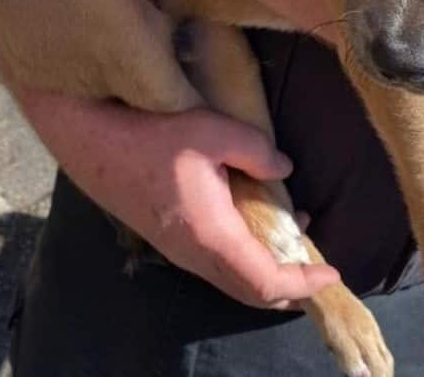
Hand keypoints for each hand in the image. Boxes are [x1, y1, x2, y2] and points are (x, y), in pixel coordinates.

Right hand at [22, 91, 339, 308]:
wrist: (92, 140)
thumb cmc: (152, 134)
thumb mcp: (215, 131)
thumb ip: (259, 152)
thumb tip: (285, 171)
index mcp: (212, 236)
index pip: (266, 281)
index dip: (303, 283)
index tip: (331, 271)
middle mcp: (195, 254)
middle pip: (250, 292)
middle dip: (289, 290)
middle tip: (318, 274)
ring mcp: (178, 250)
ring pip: (231, 280)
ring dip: (267, 272)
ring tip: (296, 246)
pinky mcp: (168, 238)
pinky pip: (216, 265)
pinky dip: (245, 259)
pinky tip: (255, 225)